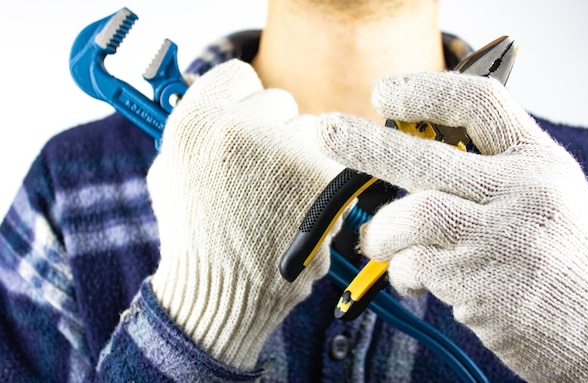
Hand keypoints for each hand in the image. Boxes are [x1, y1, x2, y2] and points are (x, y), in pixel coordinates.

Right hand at [147, 60, 341, 369]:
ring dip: (302, 153)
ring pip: (312, 126)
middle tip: (261, 172)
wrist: (223, 292)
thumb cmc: (198, 232)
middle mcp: (238, 128)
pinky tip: (301, 207)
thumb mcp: (172, 170)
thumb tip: (234, 98)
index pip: (240, 73)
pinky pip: (335, 157)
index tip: (246, 125)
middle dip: (273, 130)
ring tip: (281, 195)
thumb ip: (202, 125)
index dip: (242, 103)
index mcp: (195, 121)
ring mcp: (284, 152)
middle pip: (279, 98)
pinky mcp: (323, 179)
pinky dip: (324, 179)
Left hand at [318, 71, 587, 381]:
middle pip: (427, 156)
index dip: (425, 90)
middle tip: (325, 133)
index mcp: (539, 161)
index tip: (384, 93)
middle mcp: (523, 193)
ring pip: (413, 215)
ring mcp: (504, 240)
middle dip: (364, 144)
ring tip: (379, 242)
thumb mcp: (545, 196)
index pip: (479, 103)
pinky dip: (404, 273)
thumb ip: (490, 172)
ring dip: (384, 232)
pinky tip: (418, 279)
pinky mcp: (483, 286)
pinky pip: (416, 267)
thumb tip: (410, 157)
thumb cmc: (565, 261)